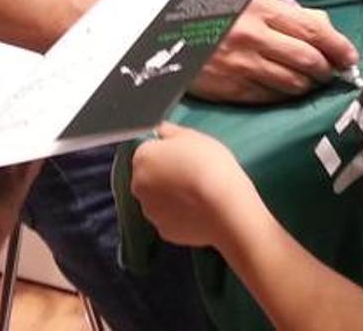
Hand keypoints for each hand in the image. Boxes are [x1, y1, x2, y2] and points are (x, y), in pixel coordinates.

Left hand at [131, 125, 262, 250]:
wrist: (224, 206)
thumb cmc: (209, 165)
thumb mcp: (193, 136)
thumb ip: (171, 131)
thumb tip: (161, 130)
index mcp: (143, 158)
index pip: (148, 151)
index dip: (167, 152)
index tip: (184, 156)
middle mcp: (138, 185)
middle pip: (149, 177)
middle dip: (165, 175)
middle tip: (191, 174)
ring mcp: (150, 211)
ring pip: (158, 200)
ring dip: (171, 197)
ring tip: (197, 194)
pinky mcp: (164, 231)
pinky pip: (170, 219)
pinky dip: (180, 216)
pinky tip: (199, 211)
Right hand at [187, 0, 358, 103]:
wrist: (165, 34)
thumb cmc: (213, 11)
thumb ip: (286, 10)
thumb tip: (324, 24)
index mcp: (260, 8)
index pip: (312, 28)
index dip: (337, 45)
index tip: (350, 56)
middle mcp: (254, 37)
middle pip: (308, 59)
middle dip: (327, 69)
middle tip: (332, 72)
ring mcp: (242, 65)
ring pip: (293, 83)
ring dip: (310, 85)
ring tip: (312, 81)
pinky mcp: (231, 88)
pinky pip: (271, 97)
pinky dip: (287, 96)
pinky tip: (290, 91)